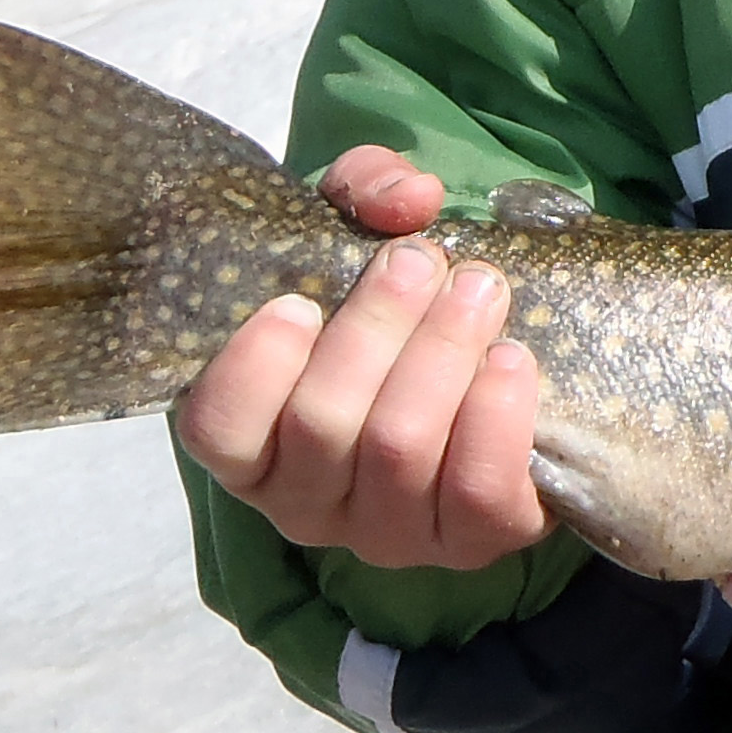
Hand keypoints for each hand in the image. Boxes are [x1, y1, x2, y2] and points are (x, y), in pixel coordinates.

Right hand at [173, 146, 547, 566]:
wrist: (479, 360)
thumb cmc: (391, 300)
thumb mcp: (356, 229)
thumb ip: (363, 189)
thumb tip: (408, 198)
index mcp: (253, 437)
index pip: (218, 430)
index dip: (253, 367)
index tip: (298, 300)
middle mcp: (307, 501)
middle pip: (322, 426)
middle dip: (377, 329)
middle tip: (420, 262)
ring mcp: (387, 532)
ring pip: (400, 453)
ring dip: (443, 354)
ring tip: (479, 289)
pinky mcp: (471, 543)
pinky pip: (480, 498)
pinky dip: (498, 420)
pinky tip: (513, 360)